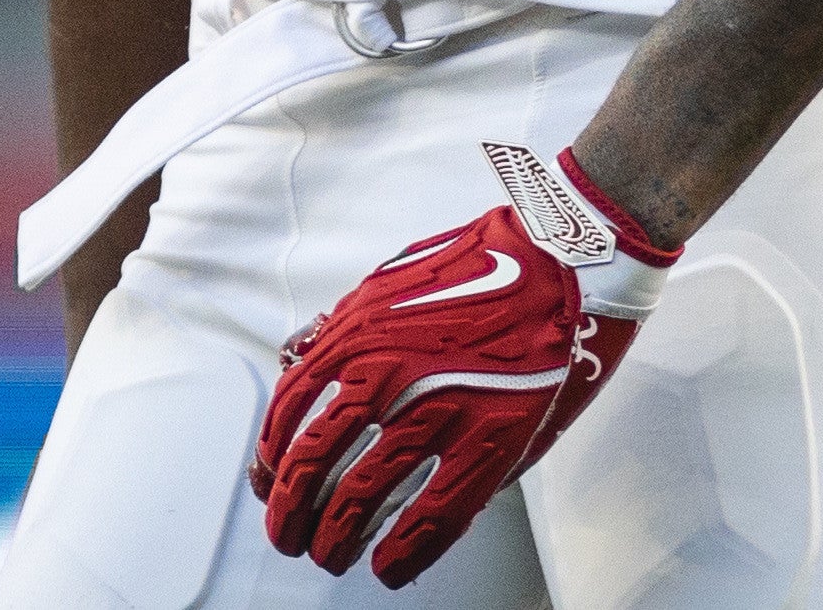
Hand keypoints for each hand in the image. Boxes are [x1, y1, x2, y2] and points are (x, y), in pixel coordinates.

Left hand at [252, 142, 674, 585]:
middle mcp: (385, 376)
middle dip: (291, 514)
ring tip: (331, 556)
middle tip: (290, 535)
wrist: (553, 255)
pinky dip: (405, 551)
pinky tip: (391, 568)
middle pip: (312, 467)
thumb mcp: (384, 285)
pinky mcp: (491, 438)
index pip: (288, 417)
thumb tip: (301, 371)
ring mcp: (438, 410)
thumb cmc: (473, 268)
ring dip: (335, 539)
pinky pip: (435, 515)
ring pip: (362, 498)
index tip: (270, 486)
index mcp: (353, 338)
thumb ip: (339, 333)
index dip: (271, 465)